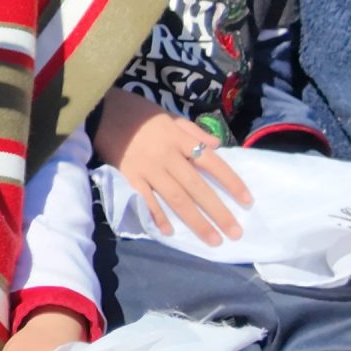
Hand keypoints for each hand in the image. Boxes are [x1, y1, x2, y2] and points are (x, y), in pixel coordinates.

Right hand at [92, 90, 250, 245]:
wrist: (102, 111)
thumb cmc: (139, 113)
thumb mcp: (170, 115)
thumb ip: (194, 131)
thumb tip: (217, 146)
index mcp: (179, 139)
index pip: (212, 163)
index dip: (231, 182)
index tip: (247, 201)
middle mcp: (167, 155)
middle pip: (197, 187)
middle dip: (218, 211)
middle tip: (235, 233)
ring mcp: (148, 168)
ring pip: (176, 199)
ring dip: (196, 221)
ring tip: (213, 239)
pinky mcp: (130, 177)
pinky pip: (147, 200)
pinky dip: (158, 216)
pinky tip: (170, 232)